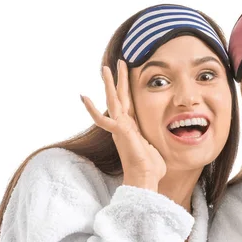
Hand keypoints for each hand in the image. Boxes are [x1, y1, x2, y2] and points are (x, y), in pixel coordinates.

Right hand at [81, 60, 165, 190]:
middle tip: (118, 63)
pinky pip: (102, 119)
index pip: (129, 104)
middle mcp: (124, 125)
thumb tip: (159, 142)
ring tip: (105, 67)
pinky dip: (91, 109)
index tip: (127, 79)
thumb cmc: (152, 169)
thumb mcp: (156, 148)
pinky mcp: (119, 131)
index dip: (127, 91)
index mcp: (132, 128)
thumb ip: (153, 140)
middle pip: (120, 97)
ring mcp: (120, 128)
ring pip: (113, 101)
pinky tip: (83, 97)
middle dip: (119, 80)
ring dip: (109, 84)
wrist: (145, 178)